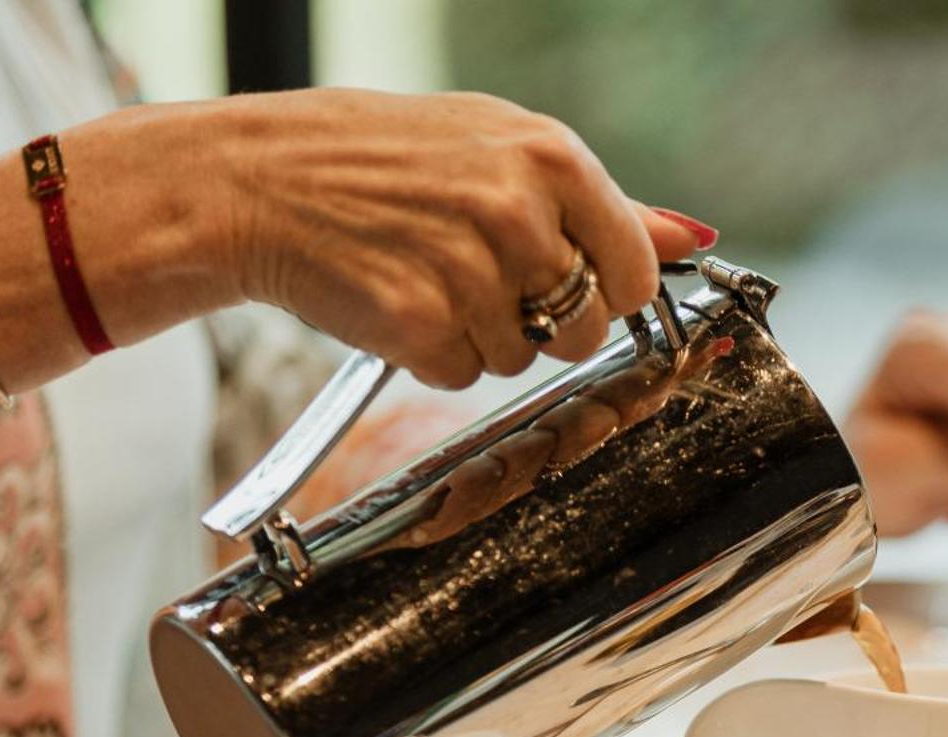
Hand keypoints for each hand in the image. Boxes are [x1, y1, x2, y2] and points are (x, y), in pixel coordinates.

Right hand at [224, 89, 714, 389]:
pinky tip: (394, 301)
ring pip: (521, 359)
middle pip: (584, 327)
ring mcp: (469, 272)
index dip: (604, 291)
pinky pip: (461, 376)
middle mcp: (517, 212)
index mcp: (551, 158)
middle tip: (477, 276)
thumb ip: (602, 204)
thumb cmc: (380, 160)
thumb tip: (691, 239)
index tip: (568, 282)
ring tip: (426, 277)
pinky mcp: (420, 326)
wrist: (256, 179)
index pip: (633, 270)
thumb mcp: (497, 149)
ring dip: (480, 338)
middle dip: (541, 323)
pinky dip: (431, 356)